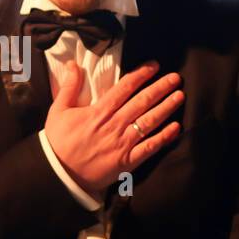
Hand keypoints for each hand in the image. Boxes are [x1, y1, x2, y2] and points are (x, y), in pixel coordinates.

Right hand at [43, 60, 182, 196]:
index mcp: (98, 111)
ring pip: (149, 121)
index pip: (124, 88)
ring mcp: (122, 143)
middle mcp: (114, 125)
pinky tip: (176, 127)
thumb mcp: (58, 111)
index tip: (154, 65)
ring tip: (180, 96)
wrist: (58, 174)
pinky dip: (164, 137)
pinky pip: (150, 147)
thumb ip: (69, 86)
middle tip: (175, 77)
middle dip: (160, 87)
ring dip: (166, 107)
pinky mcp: (127, 161)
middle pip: (142, 102)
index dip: (141, 74)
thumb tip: (72, 64)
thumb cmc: (58, 142)